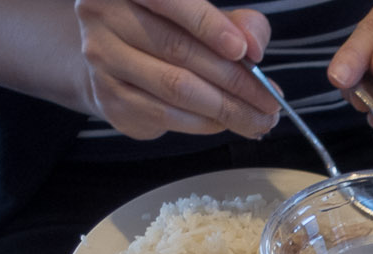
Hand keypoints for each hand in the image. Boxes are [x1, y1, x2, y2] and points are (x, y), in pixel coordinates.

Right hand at [74, 0, 279, 139]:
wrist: (116, 58)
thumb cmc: (168, 28)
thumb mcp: (204, 15)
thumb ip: (236, 22)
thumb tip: (255, 47)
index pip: (168, 0)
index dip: (208, 25)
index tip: (245, 51)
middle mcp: (103, 16)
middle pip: (178, 50)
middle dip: (234, 80)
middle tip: (270, 100)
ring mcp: (102, 59)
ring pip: (175, 87)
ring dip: (226, 109)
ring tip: (259, 119)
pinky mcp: (109, 98)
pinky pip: (166, 115)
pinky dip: (205, 122)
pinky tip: (227, 122)